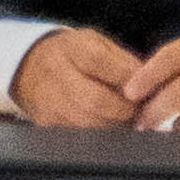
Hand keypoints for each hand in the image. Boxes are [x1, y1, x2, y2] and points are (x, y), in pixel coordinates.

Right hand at [10, 25, 148, 127]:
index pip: (99, 62)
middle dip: (124, 110)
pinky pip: (81, 135)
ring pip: (90, 123)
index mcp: (71, 48)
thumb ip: (124, 61)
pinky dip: (100, 133)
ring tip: (123, 118)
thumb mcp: (97, 44)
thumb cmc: (75, 55)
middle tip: (136, 110)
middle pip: (96, 100)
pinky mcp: (46, 122)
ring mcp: (48, 100)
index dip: (126, 78)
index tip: (142, 88)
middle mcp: (55, 73)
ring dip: (115, 125)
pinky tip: (105, 124)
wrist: (29, 65)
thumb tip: (149, 84)